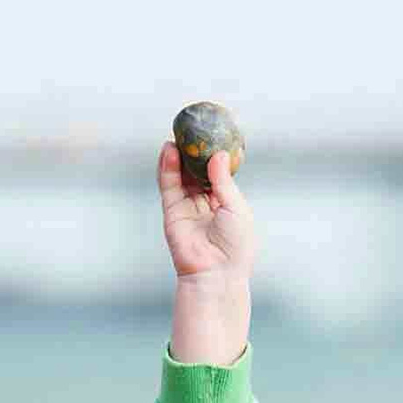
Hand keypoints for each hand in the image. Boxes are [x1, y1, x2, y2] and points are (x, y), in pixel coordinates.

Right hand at [157, 142, 252, 365]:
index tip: (212, 133)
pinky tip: (169, 150)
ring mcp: (187, 207)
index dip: (213, 153)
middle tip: (191, 128)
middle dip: (193, 150)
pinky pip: (169, 186)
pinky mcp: (172, 212)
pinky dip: (167, 168)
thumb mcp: (235, 207)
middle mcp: (205, 203)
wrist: (217, 274)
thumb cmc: (235, 245)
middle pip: (196, 171)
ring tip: (177, 134)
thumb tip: (217, 154)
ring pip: (180, 175)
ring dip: (178, 155)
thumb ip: (222, 180)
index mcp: (226, 202)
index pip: (217, 172)